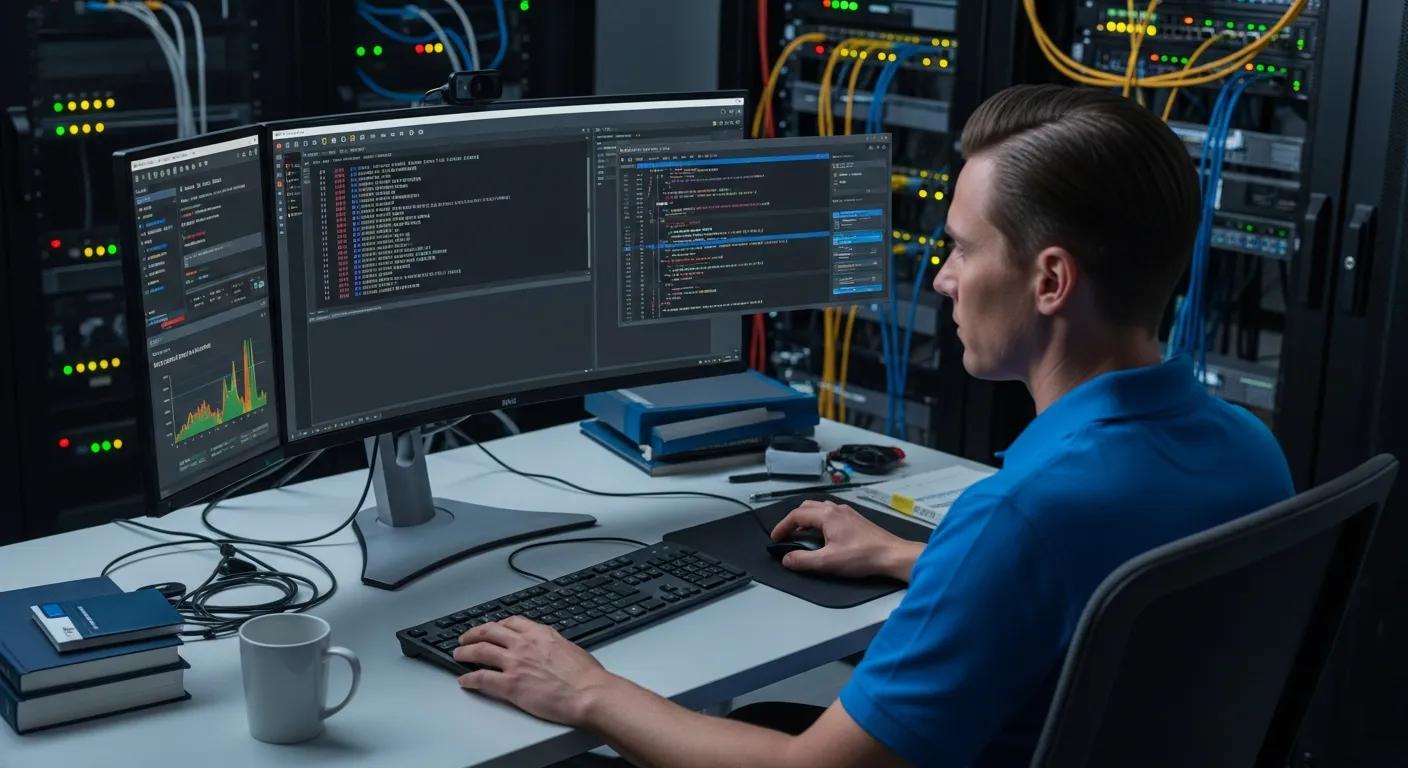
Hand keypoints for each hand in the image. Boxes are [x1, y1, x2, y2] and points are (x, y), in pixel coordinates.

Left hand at [454, 617, 617, 725]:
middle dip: (474, 634)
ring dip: (465, 652)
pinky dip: (469, 679)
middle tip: (466, 638)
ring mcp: (514, 663)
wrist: (588, 693)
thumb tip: (549, 648)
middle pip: (490, 632)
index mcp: (540, 633)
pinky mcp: (510, 685)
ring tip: (458, 654)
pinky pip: (481, 679)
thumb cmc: (585, 676)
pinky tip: (464, 681)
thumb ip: (553, 644)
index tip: (491, 628)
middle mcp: (523, 644)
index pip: (511, 622)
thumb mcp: (569, 647)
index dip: (496, 624)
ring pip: (480, 651)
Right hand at [771, 499, 920, 580]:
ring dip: (807, 520)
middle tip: (786, 535)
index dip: (782, 526)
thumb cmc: (863, 556)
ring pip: (820, 509)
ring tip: (801, 535)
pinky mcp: (856, 520)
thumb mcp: (828, 561)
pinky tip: (823, 536)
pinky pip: (831, 515)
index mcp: (827, 515)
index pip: (796, 515)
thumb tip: (787, 559)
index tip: (776, 538)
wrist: (891, 555)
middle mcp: (837, 509)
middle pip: (807, 508)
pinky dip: (819, 522)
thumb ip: (803, 560)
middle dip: (793, 520)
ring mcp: (848, 513)